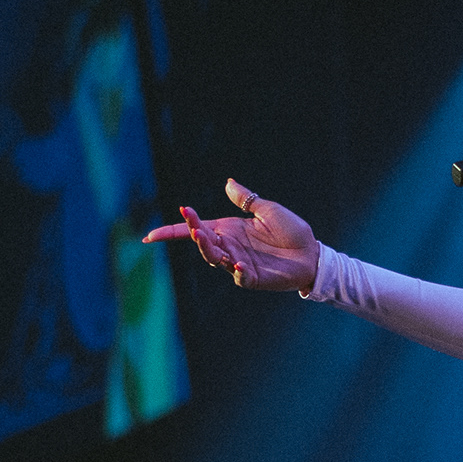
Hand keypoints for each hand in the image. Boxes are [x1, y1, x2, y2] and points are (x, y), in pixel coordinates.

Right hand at [144, 181, 318, 290]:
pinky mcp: (255, 278)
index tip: (150, 236)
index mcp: (229, 231)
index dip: (173, 232)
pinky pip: (241, 278)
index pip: (195, 231)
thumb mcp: (267, 210)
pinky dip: (237, 273)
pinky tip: (236, 265)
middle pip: (202, 244)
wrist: (312, 253)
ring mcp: (240, 265)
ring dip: (209, 249)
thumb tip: (227, 183)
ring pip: (216, 259)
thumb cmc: (291, 232)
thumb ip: (246, 199)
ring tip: (203, 236)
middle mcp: (230, 248)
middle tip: (193, 225)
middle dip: (193, 234)